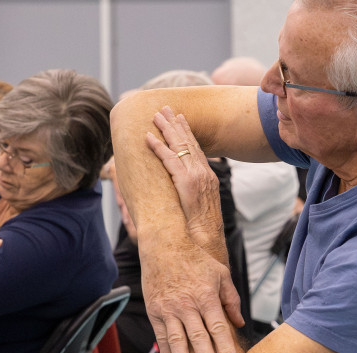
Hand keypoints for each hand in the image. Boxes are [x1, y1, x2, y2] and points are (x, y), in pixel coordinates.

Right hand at [140, 237, 244, 352]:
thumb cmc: (196, 260)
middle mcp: (186, 304)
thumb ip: (231, 299)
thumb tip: (240, 324)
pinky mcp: (155, 311)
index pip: (217, 325)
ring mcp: (168, 308)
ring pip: (177, 340)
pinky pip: (161, 336)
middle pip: (198, 337)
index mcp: (205, 295)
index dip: (224, 346)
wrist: (163, 246)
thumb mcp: (220, 274)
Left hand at [146, 107, 222, 240]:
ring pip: (179, 146)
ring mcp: (196, 175)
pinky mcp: (186, 181)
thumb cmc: (202, 227)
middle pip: (189, 142)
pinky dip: (158, 147)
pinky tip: (148, 137)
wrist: (207, 238)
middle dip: (176, 124)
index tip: (180, 119)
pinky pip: (169, 159)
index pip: (197, 148)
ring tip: (155, 117)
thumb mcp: (201, 205)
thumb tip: (183, 190)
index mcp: (208, 176)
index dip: (187, 132)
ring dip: (166, 129)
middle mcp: (203, 172)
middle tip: (166, 109)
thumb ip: (194, 192)